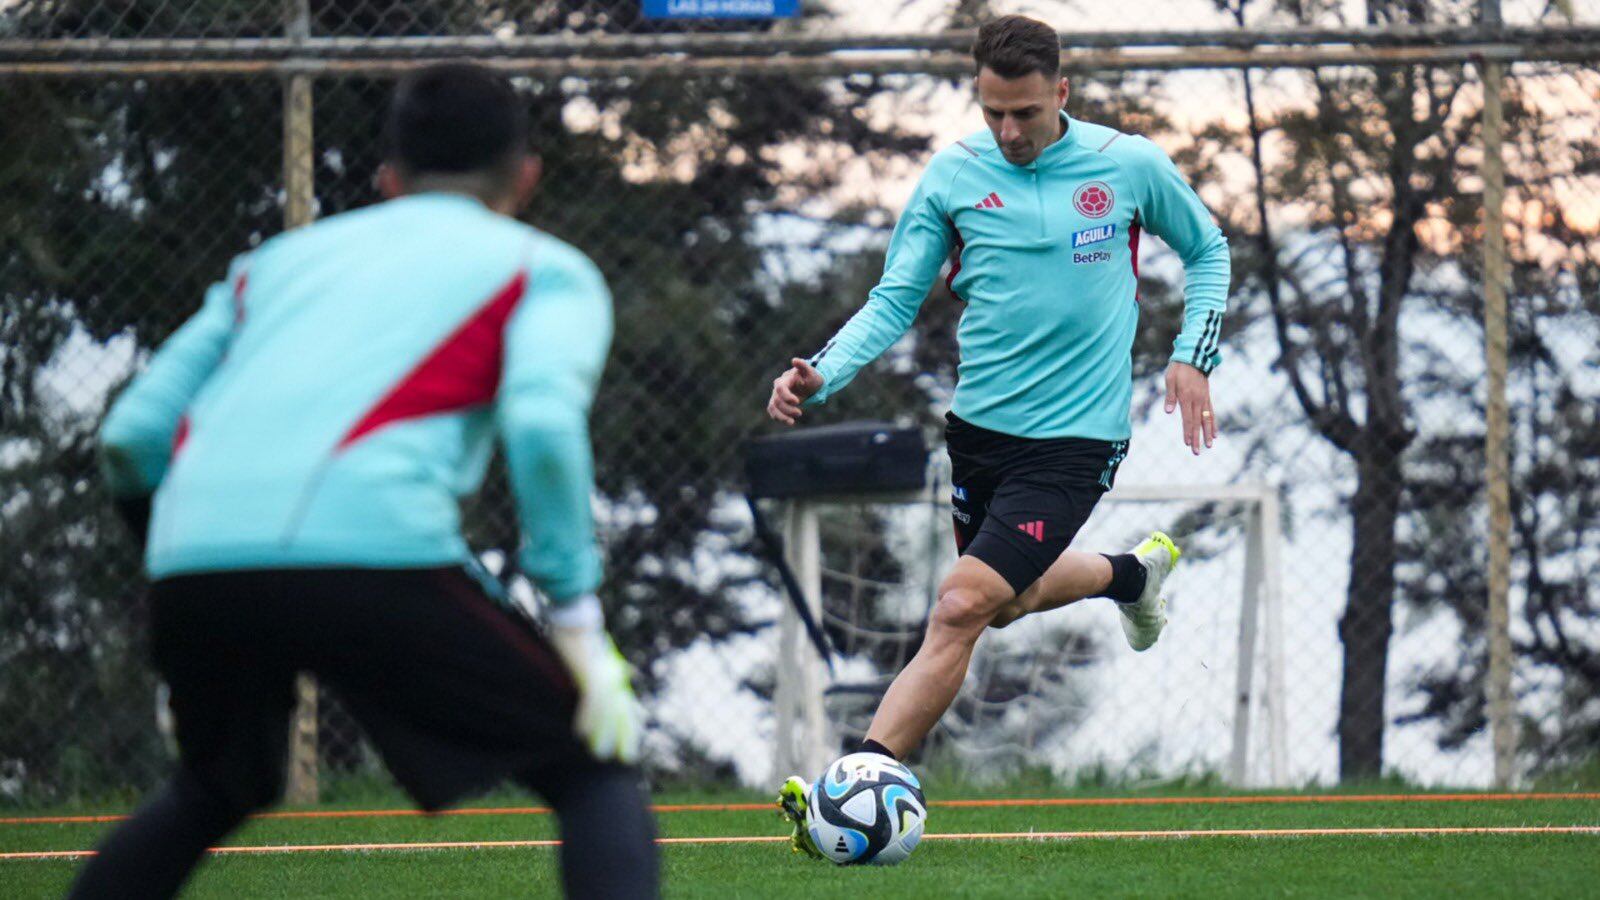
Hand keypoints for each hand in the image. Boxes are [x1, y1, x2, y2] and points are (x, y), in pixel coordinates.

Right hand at [551, 625, 643, 763]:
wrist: (575, 618)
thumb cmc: (579, 636)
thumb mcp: (592, 659)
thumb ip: (600, 676)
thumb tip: (608, 683)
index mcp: (614, 675)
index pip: (627, 706)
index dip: (631, 727)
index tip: (633, 747)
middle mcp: (613, 677)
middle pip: (623, 713)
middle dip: (627, 737)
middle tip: (629, 759)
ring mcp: (602, 676)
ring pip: (608, 712)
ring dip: (604, 735)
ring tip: (601, 754)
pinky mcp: (589, 673)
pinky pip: (590, 701)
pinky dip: (586, 718)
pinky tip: (581, 734)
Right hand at [766, 357, 824, 425]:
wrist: (809, 384)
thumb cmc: (811, 377)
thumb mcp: (810, 372)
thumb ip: (803, 366)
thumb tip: (794, 360)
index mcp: (784, 380)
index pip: (780, 389)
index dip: (787, 396)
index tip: (797, 402)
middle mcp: (777, 388)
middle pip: (777, 400)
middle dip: (787, 408)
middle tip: (800, 413)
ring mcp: (776, 396)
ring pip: (773, 407)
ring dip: (781, 416)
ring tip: (792, 422)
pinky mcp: (777, 404)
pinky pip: (773, 412)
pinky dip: (779, 418)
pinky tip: (789, 422)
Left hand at [1164, 362, 1215, 455]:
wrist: (1193, 356)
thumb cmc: (1178, 368)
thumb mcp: (1170, 380)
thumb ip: (1170, 397)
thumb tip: (1169, 412)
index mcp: (1186, 397)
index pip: (1187, 419)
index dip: (1188, 432)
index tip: (1188, 443)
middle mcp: (1197, 400)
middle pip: (1197, 423)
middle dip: (1197, 438)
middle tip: (1196, 452)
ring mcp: (1204, 399)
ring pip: (1207, 419)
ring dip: (1207, 433)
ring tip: (1209, 446)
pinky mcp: (1207, 397)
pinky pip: (1211, 412)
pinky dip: (1213, 423)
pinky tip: (1214, 433)